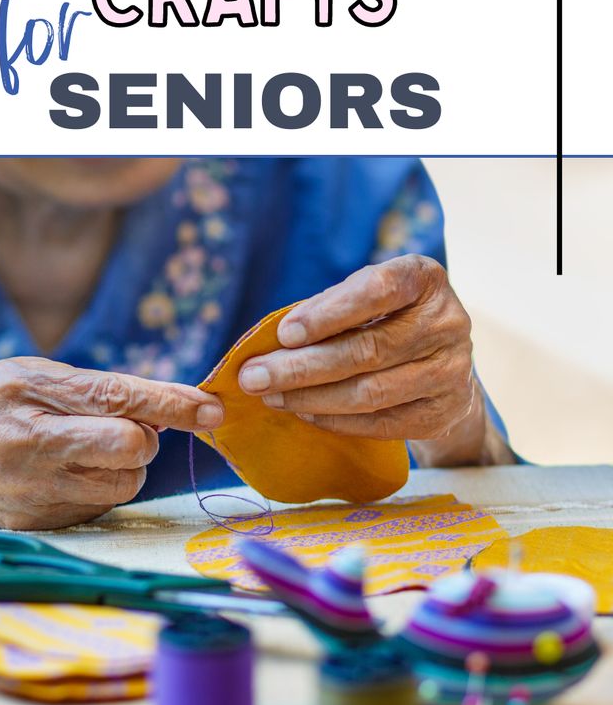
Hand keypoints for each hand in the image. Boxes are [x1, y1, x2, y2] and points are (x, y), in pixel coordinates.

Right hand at [0, 357, 223, 529]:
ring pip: (124, 483)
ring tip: (91, 451)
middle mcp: (26, 442)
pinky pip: (102, 507)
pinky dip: (101, 489)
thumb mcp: (33, 375)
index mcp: (25, 390)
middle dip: (145, 438)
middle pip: (129, 446)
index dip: (171, 403)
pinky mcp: (37, 523)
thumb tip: (173, 406)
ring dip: (127, 467)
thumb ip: (98, 388)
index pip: (117, 397)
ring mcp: (29, 489)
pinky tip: (70, 475)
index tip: (210, 408)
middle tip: (128, 431)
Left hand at [238, 256, 512, 466]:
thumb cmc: (388, 320)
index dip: (329, 312)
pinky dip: (335, 420)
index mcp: (424, 279)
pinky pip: (380, 424)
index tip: (284, 333)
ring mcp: (450, 371)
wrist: (443, 365)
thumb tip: (272, 343)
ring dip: (311, 397)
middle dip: (301, 366)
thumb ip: (330, 309)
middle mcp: (447, 323)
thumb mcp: (367, 298)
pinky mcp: (442, 413)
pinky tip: (303, 412)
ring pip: (369, 392)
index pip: (379, 290)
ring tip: (270, 396)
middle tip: (253, 376)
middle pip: (367, 350)